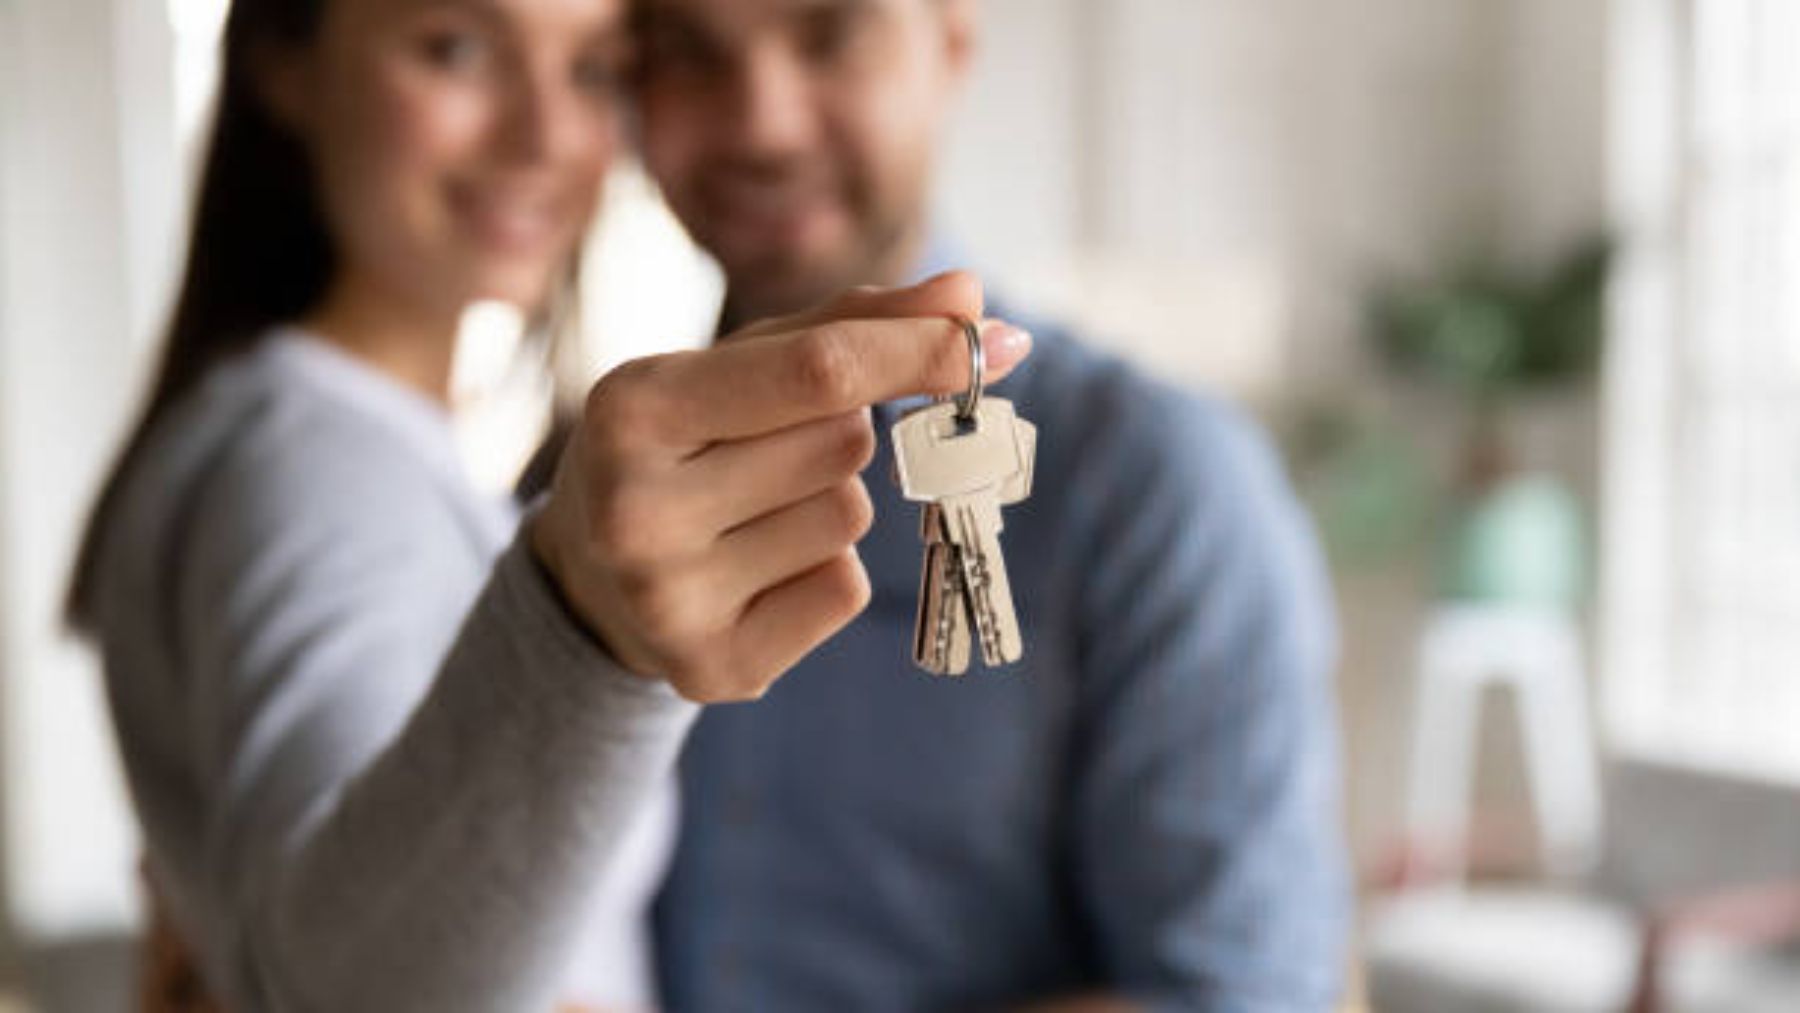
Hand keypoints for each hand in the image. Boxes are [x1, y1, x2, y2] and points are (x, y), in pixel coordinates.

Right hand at [531, 271, 1031, 702]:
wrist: (589, 575)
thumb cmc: (688, 441)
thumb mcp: (742, 365)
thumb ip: (852, 324)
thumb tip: (971, 294)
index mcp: (634, 408)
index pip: (819, 371)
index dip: (916, 352)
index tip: (990, 340)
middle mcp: (637, 509)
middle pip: (842, 446)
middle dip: (838, 436)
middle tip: (764, 454)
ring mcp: (668, 600)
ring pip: (849, 521)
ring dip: (830, 507)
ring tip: (752, 516)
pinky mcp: (710, 667)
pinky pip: (842, 594)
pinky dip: (825, 577)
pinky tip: (757, 574)